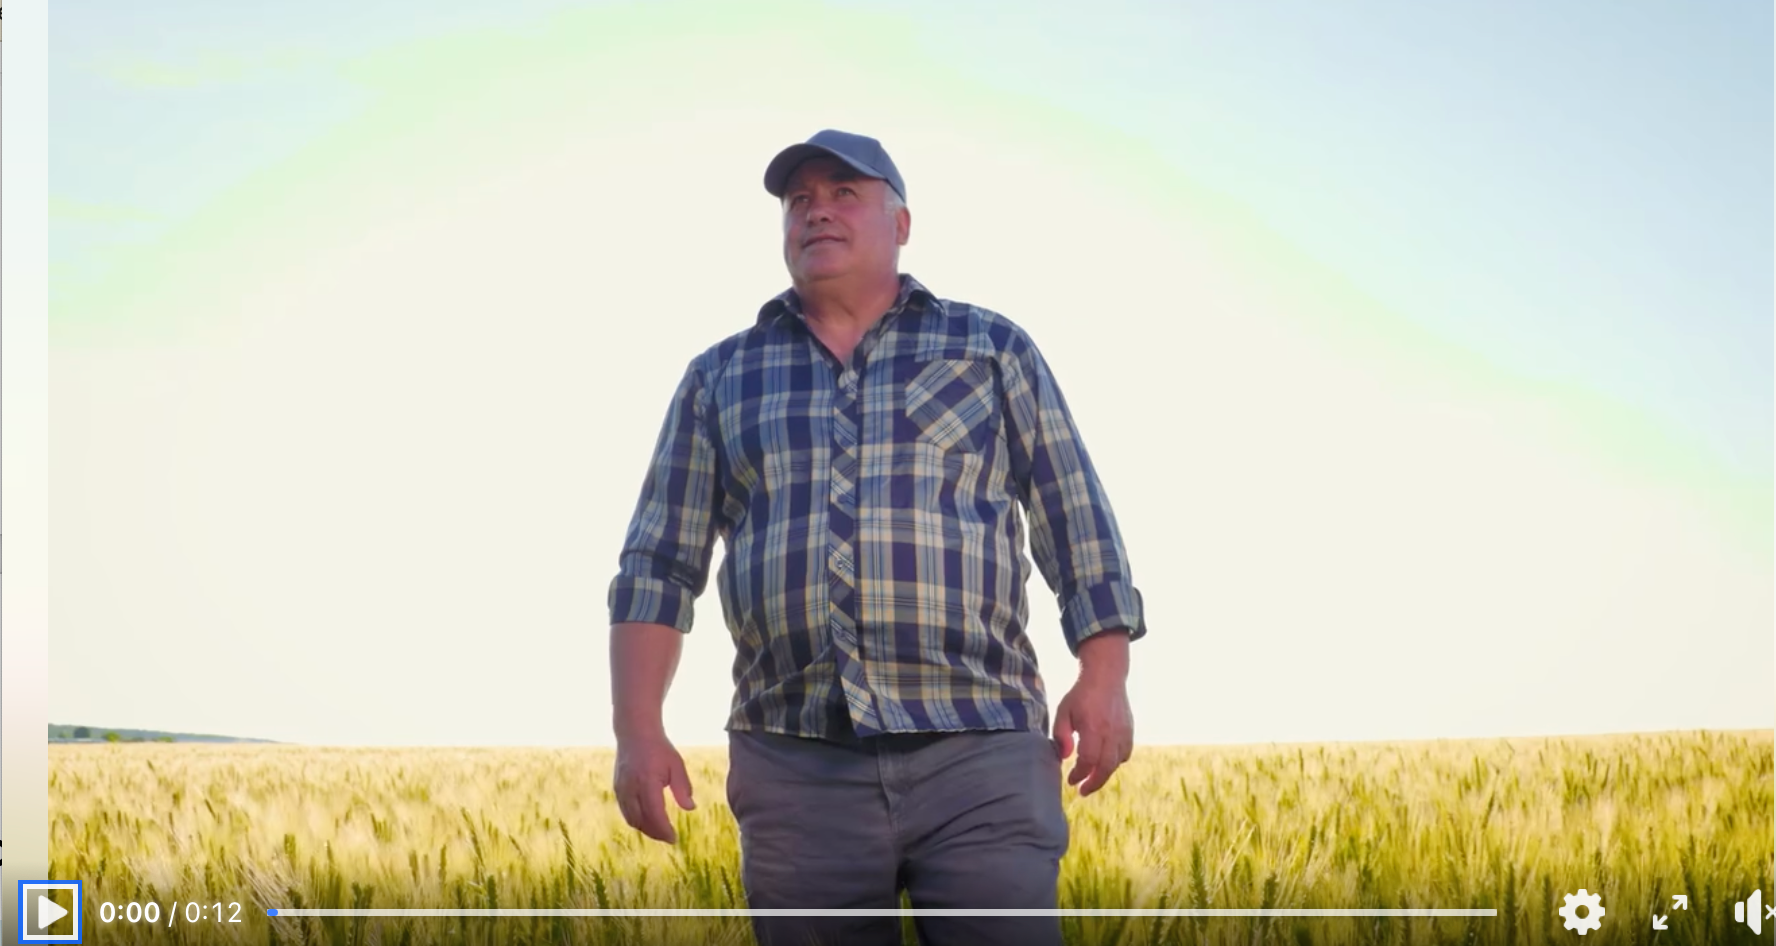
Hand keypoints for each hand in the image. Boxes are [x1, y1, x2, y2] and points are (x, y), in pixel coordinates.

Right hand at [613, 732, 696, 842]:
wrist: (635, 732)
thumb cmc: (659, 748)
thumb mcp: (677, 765)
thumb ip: (683, 788)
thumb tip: (691, 808)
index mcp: (648, 782)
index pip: (655, 815)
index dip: (664, 830)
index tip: (674, 838)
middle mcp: (631, 788)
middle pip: (642, 821)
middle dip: (656, 833)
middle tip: (669, 837)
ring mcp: (621, 789)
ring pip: (631, 819)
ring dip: (645, 829)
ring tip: (660, 831)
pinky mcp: (617, 788)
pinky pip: (625, 811)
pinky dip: (636, 820)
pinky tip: (647, 820)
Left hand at [1051, 675, 1133, 796]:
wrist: (1106, 676)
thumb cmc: (1081, 695)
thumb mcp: (1064, 711)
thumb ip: (1061, 735)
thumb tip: (1065, 757)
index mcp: (1093, 727)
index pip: (1088, 760)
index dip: (1079, 774)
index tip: (1070, 780)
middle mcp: (1111, 732)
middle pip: (1106, 767)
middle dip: (1093, 783)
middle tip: (1082, 791)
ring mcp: (1123, 732)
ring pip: (1117, 763)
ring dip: (1104, 775)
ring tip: (1091, 780)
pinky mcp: (1130, 731)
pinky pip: (1125, 754)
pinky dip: (1115, 763)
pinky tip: (1104, 763)